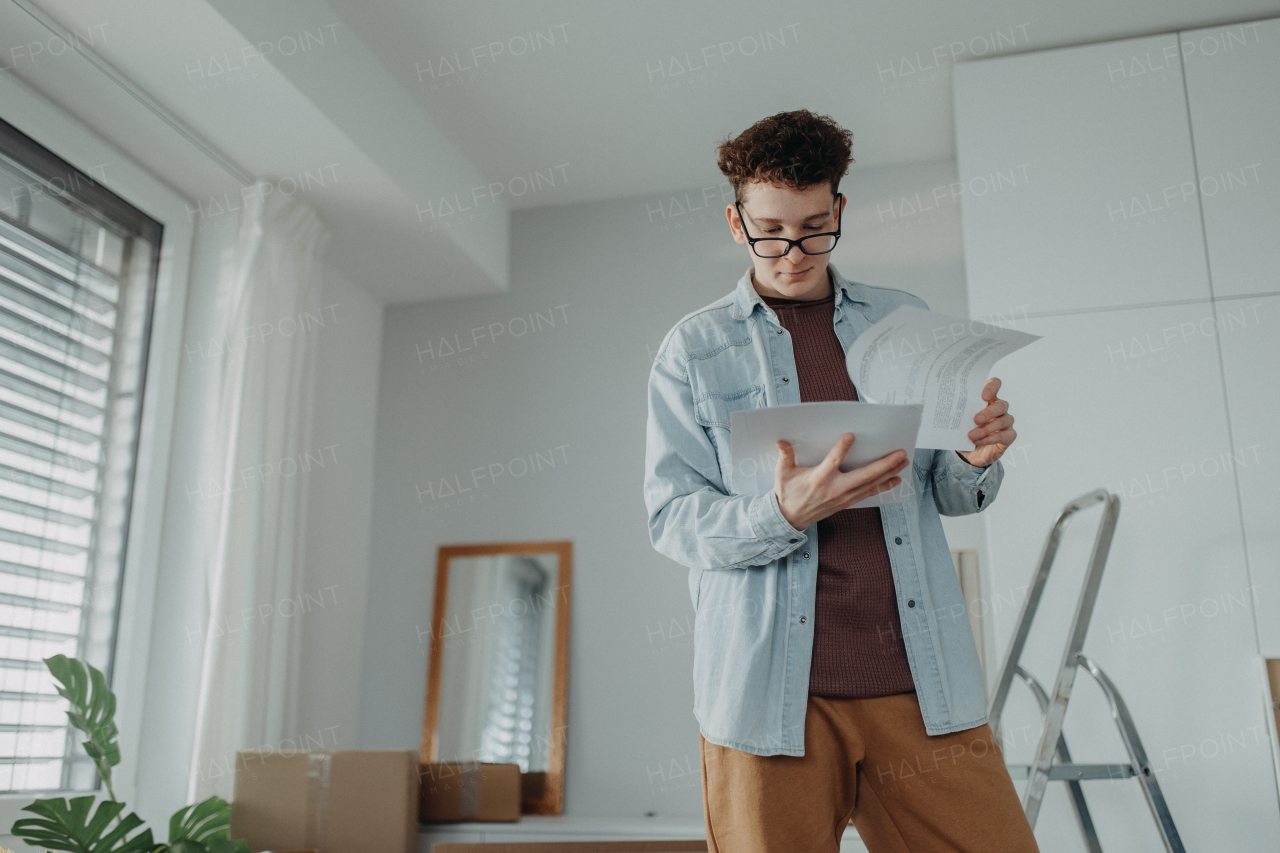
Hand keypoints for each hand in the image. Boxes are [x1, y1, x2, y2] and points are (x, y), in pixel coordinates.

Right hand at [774, 433, 910, 529]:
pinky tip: (896, 479)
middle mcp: (835, 489)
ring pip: (871, 484)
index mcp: (819, 479)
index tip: (851, 435)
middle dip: (884, 464)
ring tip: (903, 462)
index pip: (833, 461)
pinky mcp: (847, 502)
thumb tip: (781, 441)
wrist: (790, 518)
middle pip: (865, 476)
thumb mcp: (783, 474)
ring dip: (889, 473)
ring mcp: (844, 497)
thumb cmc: (788, 494)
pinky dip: (884, 486)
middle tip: (900, 453)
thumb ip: (785, 456)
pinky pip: (869, 493)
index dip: (842, 448)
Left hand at [957, 377, 1016, 467]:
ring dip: (986, 429)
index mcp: (987, 398)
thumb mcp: (957, 420)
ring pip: (1003, 420)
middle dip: (988, 412)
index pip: (995, 384)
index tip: (984, 396)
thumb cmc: (963, 431)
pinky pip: (1004, 435)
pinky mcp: (1009, 435)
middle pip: (1001, 404)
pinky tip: (978, 441)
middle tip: (976, 420)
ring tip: (971, 435)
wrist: (968, 453)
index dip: (992, 387)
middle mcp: (999, 407)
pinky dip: (990, 439)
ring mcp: (1006, 421)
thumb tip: (944, 408)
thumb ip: (956, 412)